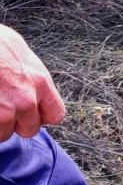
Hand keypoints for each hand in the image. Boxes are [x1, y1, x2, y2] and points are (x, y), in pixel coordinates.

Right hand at [0, 24, 64, 140]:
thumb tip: (29, 83)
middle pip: (30, 129)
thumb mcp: (18, 50)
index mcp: (39, 81)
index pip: (55, 114)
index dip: (40, 115)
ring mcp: (3, 112)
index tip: (29, 112)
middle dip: (16, 123)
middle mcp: (25, 100)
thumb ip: (29, 73)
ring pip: (4, 134)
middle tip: (2, 109)